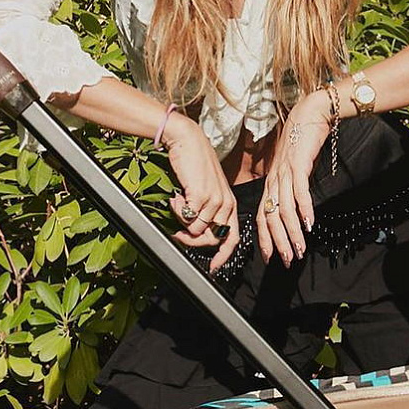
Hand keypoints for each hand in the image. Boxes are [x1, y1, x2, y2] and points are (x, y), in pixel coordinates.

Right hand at [163, 114, 238, 271]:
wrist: (188, 140)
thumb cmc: (194, 164)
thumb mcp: (206, 189)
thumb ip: (205, 210)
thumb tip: (194, 232)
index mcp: (230, 204)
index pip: (232, 238)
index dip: (223, 256)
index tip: (213, 268)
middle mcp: (227, 204)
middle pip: (212, 240)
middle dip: (192, 242)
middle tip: (177, 234)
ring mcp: (216, 200)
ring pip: (197, 230)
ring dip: (181, 220)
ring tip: (177, 201)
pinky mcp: (202, 195)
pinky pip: (187, 218)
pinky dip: (177, 210)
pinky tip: (176, 195)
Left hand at [257, 90, 331, 265]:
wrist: (311, 113)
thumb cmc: (303, 141)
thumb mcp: (293, 167)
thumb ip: (291, 186)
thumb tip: (295, 209)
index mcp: (271, 182)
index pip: (262, 217)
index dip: (265, 239)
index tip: (271, 258)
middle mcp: (273, 180)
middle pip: (271, 218)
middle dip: (278, 243)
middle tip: (287, 261)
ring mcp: (284, 173)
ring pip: (284, 210)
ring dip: (292, 233)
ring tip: (299, 250)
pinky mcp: (297, 164)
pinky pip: (299, 192)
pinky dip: (304, 210)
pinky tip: (310, 225)